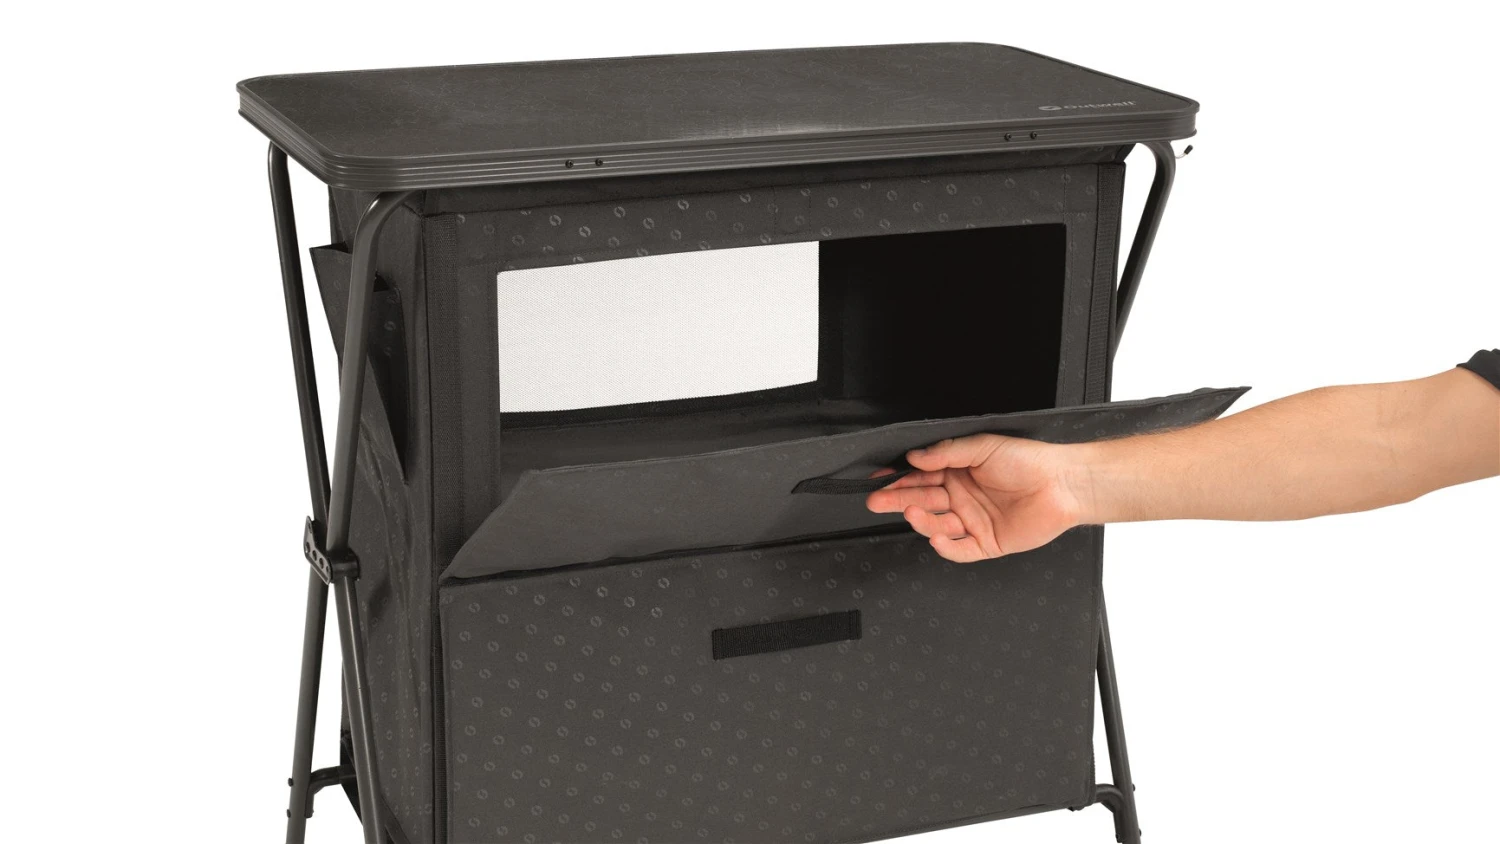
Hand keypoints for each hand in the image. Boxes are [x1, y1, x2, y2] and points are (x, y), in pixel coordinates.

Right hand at [866, 434, 1085, 562]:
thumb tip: (915, 456)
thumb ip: (947, 452)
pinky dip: (947, 547)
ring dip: (921, 520)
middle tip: (876, 501)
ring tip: (911, 512)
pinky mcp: (987, 543)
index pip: (921, 477)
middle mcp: (962, 498)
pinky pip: (960, 550)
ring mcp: (973, 522)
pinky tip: (937, 538)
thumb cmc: (1028, 461)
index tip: (878, 479)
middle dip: (898, 500)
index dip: (898, 478)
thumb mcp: (983, 447)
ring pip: (937, 525)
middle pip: (923, 501)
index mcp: (959, 473)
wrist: (1062, 485)